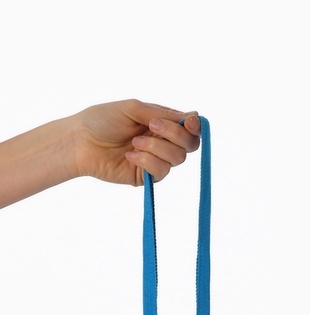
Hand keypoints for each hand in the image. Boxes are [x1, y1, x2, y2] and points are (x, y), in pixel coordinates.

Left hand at [74, 99, 200, 184]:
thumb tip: (193, 115)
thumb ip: (162, 113)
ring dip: (156, 147)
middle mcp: (163, 142)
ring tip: (134, 143)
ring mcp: (156, 160)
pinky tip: (129, 155)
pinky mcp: (148, 177)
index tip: (189, 121)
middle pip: (190, 144)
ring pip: (177, 158)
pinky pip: (161, 171)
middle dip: (175, 134)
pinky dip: (146, 161)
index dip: (195, 126)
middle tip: (152, 126)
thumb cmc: (102, 120)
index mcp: (162, 123)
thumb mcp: (134, 108)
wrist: (81, 142)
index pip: (190, 127)